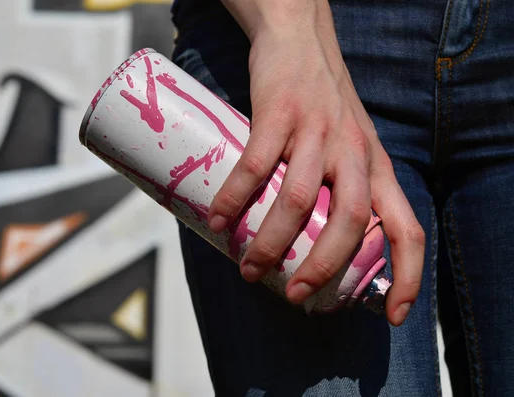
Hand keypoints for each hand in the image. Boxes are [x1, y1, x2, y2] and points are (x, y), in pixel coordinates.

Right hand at [212, 0, 424, 325]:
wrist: (300, 39)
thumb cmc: (323, 102)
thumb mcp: (352, 144)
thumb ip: (342, 187)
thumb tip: (312, 242)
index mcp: (376, 167)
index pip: (408, 229)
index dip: (408, 276)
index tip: (392, 315)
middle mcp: (353, 153)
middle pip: (350, 223)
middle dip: (322, 269)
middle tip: (294, 295)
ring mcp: (317, 133)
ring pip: (299, 201)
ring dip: (271, 243)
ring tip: (248, 267)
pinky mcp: (279, 115)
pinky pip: (256, 167)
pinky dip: (235, 198)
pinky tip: (219, 220)